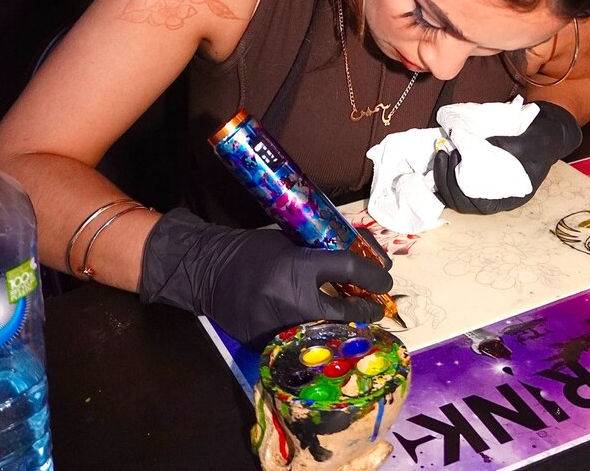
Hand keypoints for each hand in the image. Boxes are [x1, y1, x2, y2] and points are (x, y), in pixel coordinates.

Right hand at [140, 208, 393, 346]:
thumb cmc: (249, 251)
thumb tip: (354, 265)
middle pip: (347, 312)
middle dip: (367, 310)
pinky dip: (317, 340)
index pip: (350, 270)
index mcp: (298, 268)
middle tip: (376, 307)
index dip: (374, 275)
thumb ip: (318, 256)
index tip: (385, 280)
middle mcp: (293, 300)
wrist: (204, 272)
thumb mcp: (288, 243)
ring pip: (328, 334)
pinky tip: (326, 333)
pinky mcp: (267, 344)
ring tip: (356, 322)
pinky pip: (302, 346)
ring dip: (346, 328)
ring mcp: (280, 327)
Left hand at [433, 101, 581, 213]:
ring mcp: (487, 191)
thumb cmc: (539, 143)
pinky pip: (458, 186)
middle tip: (444, 154)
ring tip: (441, 154)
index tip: (455, 157)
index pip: (479, 205)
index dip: (461, 186)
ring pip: (456, 197)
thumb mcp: (525, 144)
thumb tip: (471, 146)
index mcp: (511, 196)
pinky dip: (445, 176)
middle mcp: (497, 198)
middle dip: (446, 181)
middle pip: (463, 203)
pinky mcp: (480, 179)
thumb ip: (501, 147)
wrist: (545, 136)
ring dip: (443, 179)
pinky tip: (442, 160)